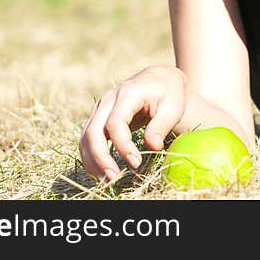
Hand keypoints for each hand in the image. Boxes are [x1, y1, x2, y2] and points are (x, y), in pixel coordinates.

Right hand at [79, 65, 186, 182]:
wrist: (159, 79)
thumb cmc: (169, 92)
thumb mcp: (173, 107)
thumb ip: (161, 126)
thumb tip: (152, 147)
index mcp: (128, 93)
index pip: (116, 122)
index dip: (122, 145)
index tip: (136, 162)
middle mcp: (109, 99)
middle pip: (94, 130)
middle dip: (100, 157)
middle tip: (113, 178)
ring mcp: (101, 107)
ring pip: (86, 136)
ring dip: (93, 160)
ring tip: (106, 181)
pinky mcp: (99, 117)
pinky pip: (88, 138)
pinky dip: (92, 156)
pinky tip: (101, 172)